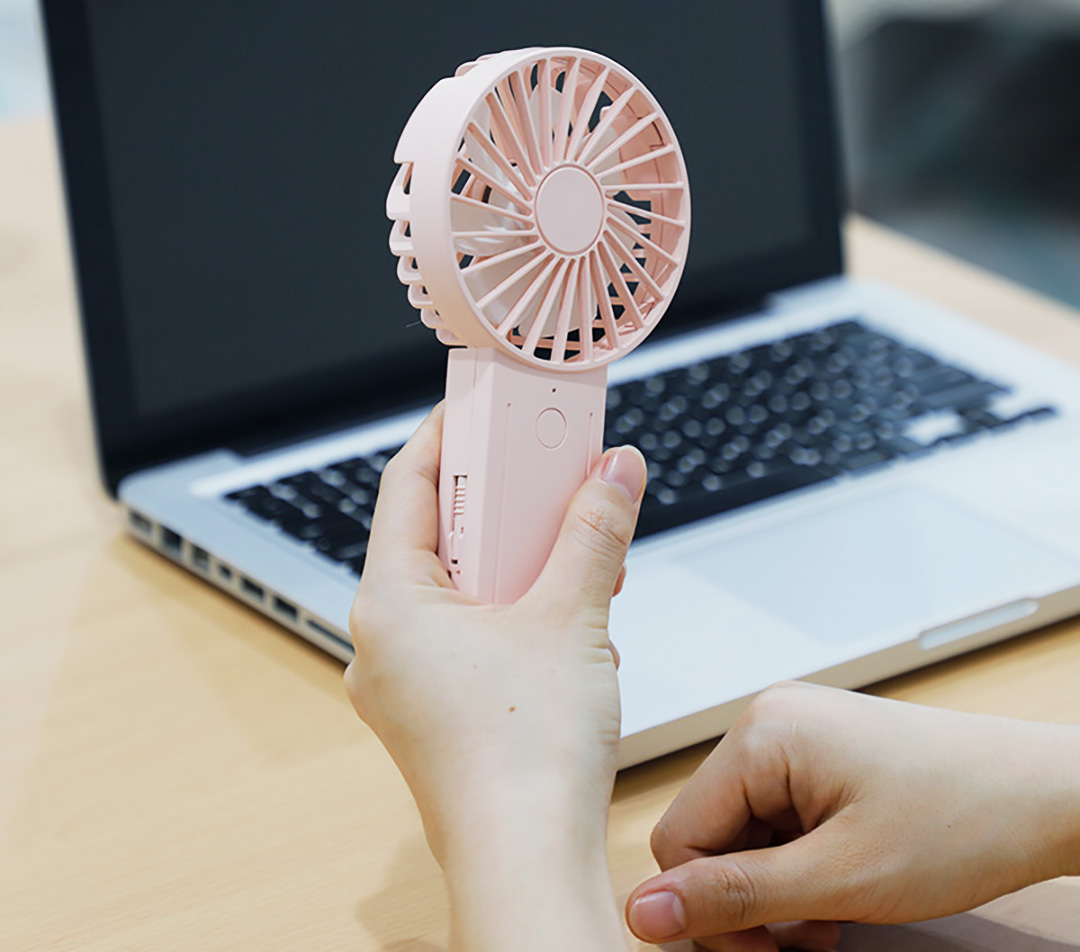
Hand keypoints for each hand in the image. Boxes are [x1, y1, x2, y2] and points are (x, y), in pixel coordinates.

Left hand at [344, 405, 645, 950]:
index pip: (406, 484)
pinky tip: (564, 613)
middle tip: (545, 469)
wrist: (528, 865)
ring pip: (458, 586)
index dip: (448, 435)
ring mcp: (406, 681)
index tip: (484, 406)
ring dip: (515, 559)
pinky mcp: (436, 709)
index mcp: (389, 602)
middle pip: (437, 534)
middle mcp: (382, 640)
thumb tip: (614, 471)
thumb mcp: (572, 615)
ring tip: (567, 546)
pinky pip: (468, 632)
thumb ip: (594, 529)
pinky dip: (513, 608)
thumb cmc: (526, 758)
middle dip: (500, 501)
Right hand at [626, 681, 1079, 951]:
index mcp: (761, 732)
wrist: (1046, 793)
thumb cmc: (964, 819)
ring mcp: (795, 731)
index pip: (678, 835)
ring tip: (834, 910)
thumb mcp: (839, 879)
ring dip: (778, 886)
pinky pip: (776, 815)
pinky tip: (839, 883)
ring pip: (744, 831)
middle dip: (751, 898)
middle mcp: (769, 720)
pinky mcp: (818, 749)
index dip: (711, 909)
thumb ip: (735, 897)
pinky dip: (799, 862)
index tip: (767, 951)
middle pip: (710, 832)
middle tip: (810, 936)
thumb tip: (643, 912)